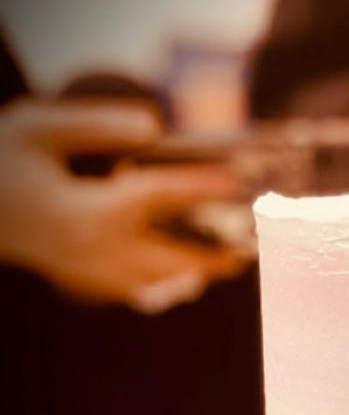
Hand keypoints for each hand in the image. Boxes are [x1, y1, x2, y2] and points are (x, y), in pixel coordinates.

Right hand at [0, 99, 246, 311]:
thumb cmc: (6, 158)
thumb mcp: (40, 127)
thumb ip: (98, 125)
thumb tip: (157, 125)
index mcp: (88, 210)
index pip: (160, 196)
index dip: (205, 185)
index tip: (241, 178)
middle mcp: (95, 250)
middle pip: (175, 259)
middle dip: (218, 255)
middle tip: (257, 246)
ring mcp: (91, 274)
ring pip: (161, 282)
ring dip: (201, 272)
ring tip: (237, 260)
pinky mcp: (88, 284)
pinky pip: (141, 290)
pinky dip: (171, 280)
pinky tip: (196, 271)